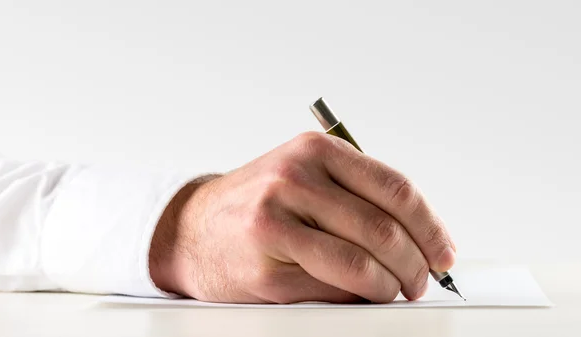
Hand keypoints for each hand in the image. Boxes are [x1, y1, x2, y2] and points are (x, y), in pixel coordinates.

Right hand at [149, 132, 456, 303]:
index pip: (395, 189)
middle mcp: (294, 178)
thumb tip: (420, 238)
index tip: (442, 252)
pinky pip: (331, 287)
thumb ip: (356, 196)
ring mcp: (275, 221)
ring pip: (362, 263)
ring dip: (392, 285)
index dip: (430, 227)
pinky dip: (359, 296)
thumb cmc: (257, 204)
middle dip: (416, 264)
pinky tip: (363, 294)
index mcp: (314, 151)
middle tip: (422, 280)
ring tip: (396, 290)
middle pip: (384, 229)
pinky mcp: (264, 265)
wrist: (193, 227)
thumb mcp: (304, 176)